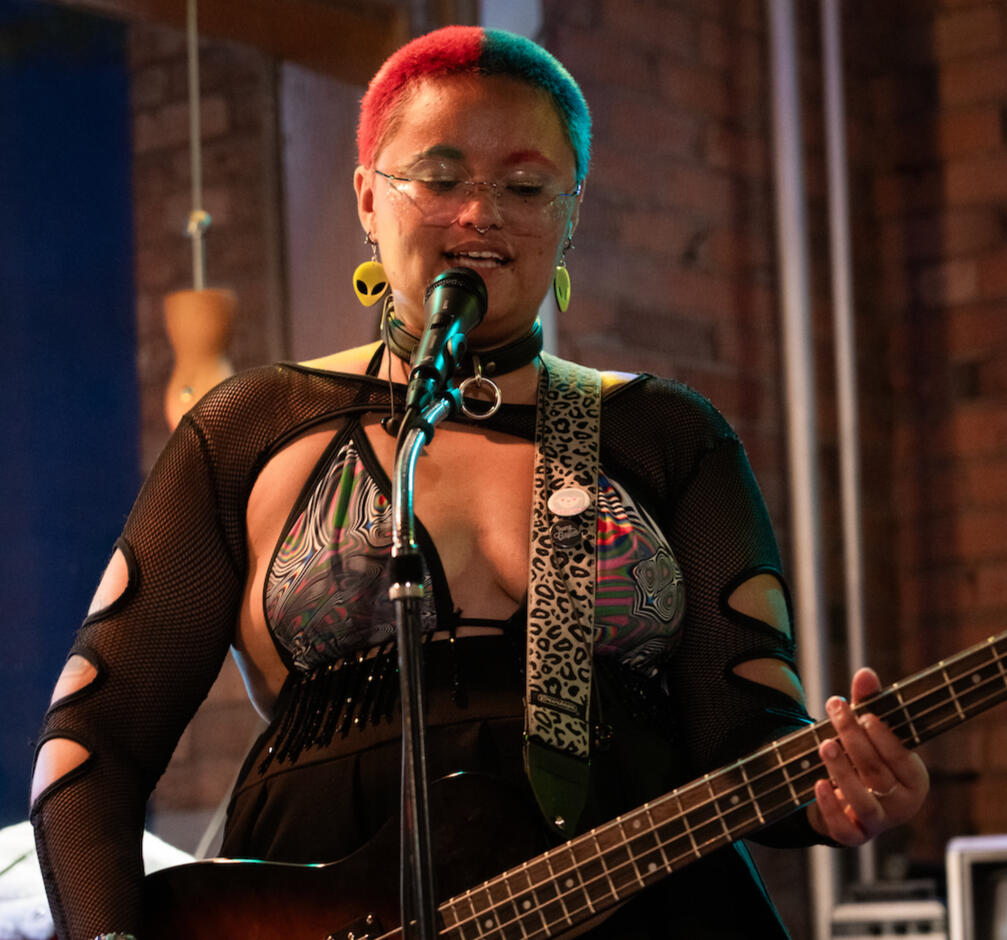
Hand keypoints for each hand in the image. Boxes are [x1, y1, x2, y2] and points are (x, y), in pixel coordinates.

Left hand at [807, 667, 929, 845]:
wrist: (847, 800)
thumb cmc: (864, 759)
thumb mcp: (868, 731)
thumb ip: (868, 703)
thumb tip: (865, 672)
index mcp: (914, 778)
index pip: (901, 757)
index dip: (883, 736)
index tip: (863, 713)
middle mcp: (901, 804)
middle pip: (877, 772)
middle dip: (854, 739)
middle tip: (836, 711)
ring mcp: (878, 822)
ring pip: (863, 801)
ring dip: (843, 772)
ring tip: (825, 745)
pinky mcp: (854, 835)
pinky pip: (845, 829)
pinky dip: (830, 807)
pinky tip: (818, 783)